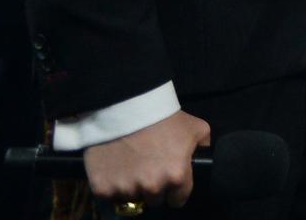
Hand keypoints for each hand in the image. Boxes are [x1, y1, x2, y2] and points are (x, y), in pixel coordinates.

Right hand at [84, 111, 211, 208]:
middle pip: (155, 200)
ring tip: (131, 166)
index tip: (169, 180)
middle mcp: (152, 187)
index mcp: (177, 176)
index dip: (175, 191)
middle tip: (149, 168)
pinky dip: (111, 185)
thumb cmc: (164, 117)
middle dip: (155, 188)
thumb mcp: (196, 128)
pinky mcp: (102, 188)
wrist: (126, 105)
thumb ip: (203, 147)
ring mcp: (125, 189)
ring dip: (132, 187)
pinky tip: (115, 168)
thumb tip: (204, 158)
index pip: (178, 200)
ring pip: (132, 198)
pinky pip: (109, 195)